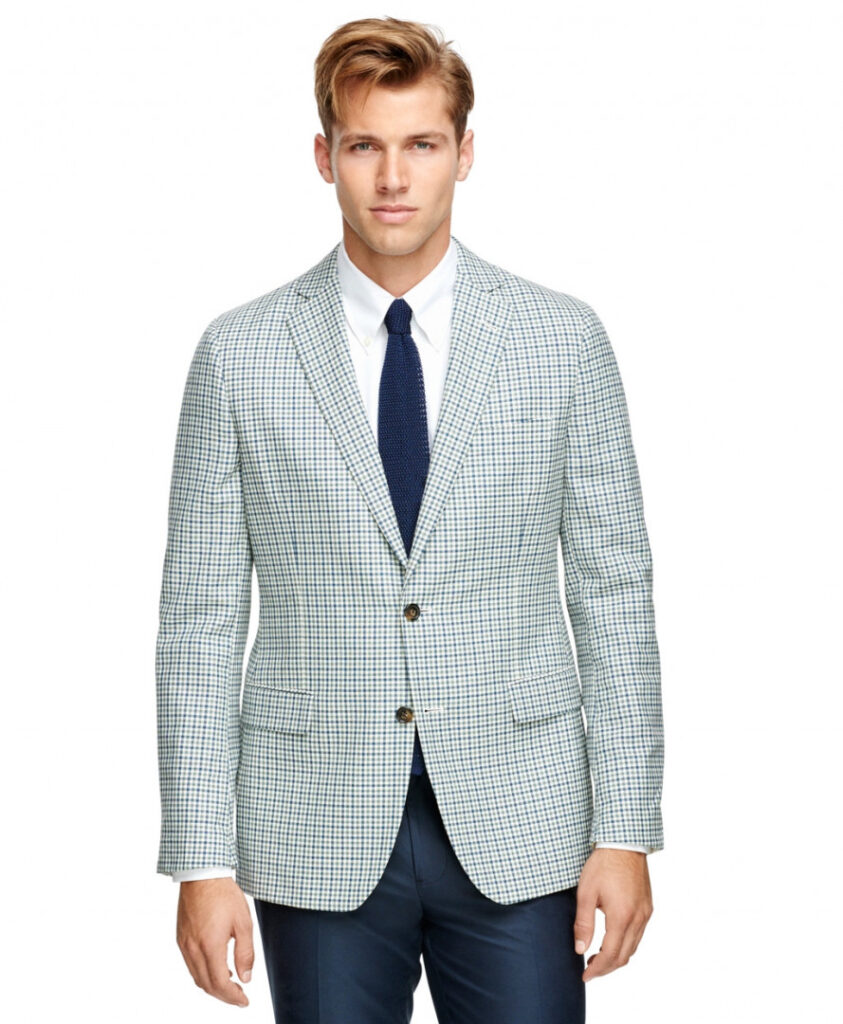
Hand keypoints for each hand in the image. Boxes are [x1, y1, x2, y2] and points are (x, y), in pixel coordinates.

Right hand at [176, 877, 254, 1005]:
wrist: (201, 875)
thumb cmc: (224, 895)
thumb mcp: (243, 922)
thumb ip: (245, 953)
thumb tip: (246, 978)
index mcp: (210, 946)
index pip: (220, 984)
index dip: (233, 997)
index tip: (244, 1001)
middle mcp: (193, 949)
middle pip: (207, 985)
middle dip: (224, 996)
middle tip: (239, 996)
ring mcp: (184, 944)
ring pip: (197, 977)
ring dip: (213, 986)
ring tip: (230, 984)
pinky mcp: (181, 938)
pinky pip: (191, 965)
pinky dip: (203, 973)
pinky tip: (216, 967)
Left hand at [574, 848, 652, 980]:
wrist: (624, 843)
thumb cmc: (603, 865)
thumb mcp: (586, 893)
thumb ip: (583, 923)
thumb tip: (579, 949)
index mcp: (621, 917)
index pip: (610, 955)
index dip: (597, 970)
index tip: (585, 975)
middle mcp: (638, 919)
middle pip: (624, 957)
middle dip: (606, 968)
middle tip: (589, 970)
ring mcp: (645, 914)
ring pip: (633, 948)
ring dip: (616, 958)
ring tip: (597, 957)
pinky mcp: (647, 907)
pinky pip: (638, 935)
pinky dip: (626, 945)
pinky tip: (612, 940)